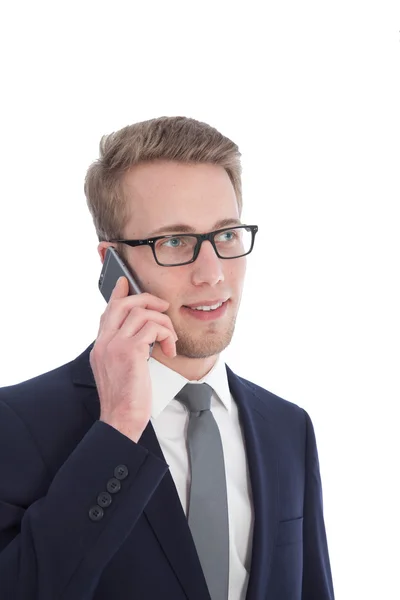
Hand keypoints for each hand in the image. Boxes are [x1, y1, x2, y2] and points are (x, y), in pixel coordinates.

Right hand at [90, 276, 177, 441]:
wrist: (121, 420)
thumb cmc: (125, 400)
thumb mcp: (120, 370)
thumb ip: (125, 350)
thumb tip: (142, 337)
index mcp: (100, 346)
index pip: (107, 311)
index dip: (117, 294)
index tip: (124, 282)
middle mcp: (104, 342)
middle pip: (122, 304)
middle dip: (147, 299)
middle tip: (163, 307)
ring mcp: (115, 345)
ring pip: (141, 313)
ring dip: (163, 322)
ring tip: (170, 339)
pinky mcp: (130, 352)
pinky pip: (152, 328)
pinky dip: (166, 334)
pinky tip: (169, 349)